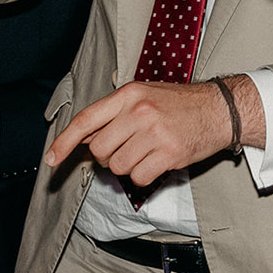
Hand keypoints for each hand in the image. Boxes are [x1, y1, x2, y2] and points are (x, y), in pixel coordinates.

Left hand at [44, 80, 256, 184]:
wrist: (220, 108)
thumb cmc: (181, 104)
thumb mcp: (144, 96)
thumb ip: (114, 114)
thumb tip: (83, 137)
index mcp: (129, 95)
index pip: (86, 120)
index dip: (64, 142)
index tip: (52, 160)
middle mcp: (139, 112)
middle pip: (99, 150)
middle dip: (107, 157)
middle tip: (126, 149)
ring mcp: (155, 133)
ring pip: (118, 166)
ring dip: (128, 167)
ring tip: (147, 152)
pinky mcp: (169, 153)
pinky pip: (139, 178)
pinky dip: (145, 176)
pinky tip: (158, 161)